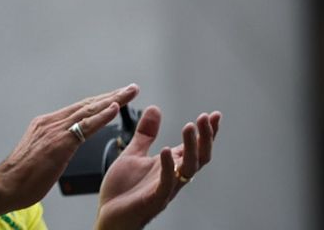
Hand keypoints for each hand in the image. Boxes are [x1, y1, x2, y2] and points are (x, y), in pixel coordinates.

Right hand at [0, 84, 138, 210]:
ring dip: (112, 100)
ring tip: (129, 93)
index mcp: (46, 124)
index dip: (100, 102)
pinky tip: (114, 109)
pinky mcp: (60, 142)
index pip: (79, 109)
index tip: (116, 97)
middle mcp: (50, 122)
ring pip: (89, 111)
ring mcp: (54, 130)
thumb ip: (53, 145)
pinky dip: (101, 116)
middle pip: (87, 105)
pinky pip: (85, 126)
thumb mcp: (40, 155)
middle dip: (111, 96)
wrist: (6, 185)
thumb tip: (63, 146)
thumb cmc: (22, 177)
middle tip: (130, 89)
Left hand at [95, 107, 219, 229]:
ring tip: (189, 127)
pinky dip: (168, 167)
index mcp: (169, 165)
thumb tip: (155, 108)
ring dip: (190, 147)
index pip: (194, 147)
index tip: (214, 115)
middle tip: (207, 118)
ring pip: (187, 168)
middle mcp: (173, 176)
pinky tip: (166, 150)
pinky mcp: (154, 198)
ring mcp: (165, 188)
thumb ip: (145, 134)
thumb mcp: (133, 153)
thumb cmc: (124, 189)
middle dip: (205, 137)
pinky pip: (166, 183)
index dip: (206, 133)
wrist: (109, 215)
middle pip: (199, 157)